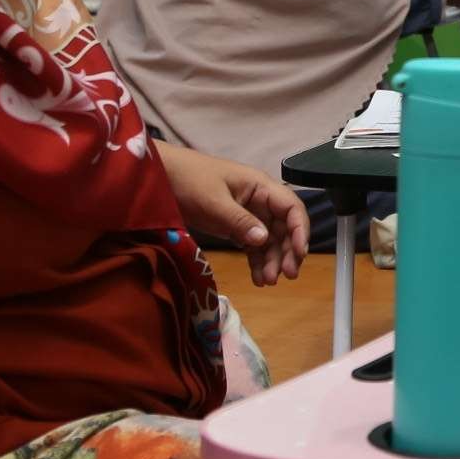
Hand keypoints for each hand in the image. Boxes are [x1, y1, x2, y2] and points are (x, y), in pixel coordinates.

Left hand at [157, 143, 308, 285]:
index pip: (292, 208)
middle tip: (285, 275)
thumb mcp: (214, 202)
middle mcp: (259, 200)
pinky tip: (257, 279)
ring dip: (272, 260)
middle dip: (288, 251)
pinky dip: (257, 261)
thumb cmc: (188, 180)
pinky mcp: (234, 225)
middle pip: (284, 228)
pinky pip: (252, 245)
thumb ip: (239, 220)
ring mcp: (247, 213)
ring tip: (267, 282)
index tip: (299, 254)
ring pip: (270, 240)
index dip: (300, 230)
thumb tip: (264, 239)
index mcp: (260, 187)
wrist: (159, 176)